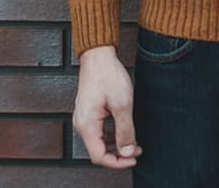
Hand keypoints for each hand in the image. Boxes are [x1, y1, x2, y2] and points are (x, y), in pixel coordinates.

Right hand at [72, 46, 140, 167]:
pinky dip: (111, 137)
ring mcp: (83, 118)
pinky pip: (98, 133)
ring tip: (133, 143)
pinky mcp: (88, 113)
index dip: (117, 162)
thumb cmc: (109, 75)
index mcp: (87, 124)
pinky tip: (123, 133)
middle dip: (118, 155)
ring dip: (115, 146)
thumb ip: (125, 130)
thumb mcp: (122, 104)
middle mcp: (81, 124)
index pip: (99, 156)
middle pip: (98, 151)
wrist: (98, 56)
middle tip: (137, 151)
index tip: (133, 158)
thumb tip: (127, 152)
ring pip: (98, 143)